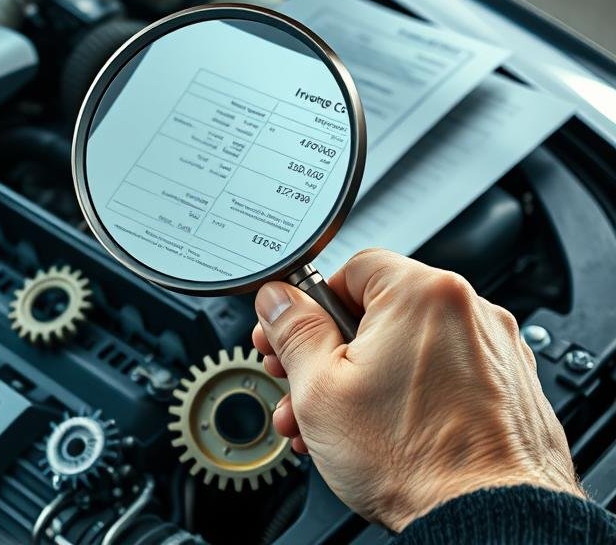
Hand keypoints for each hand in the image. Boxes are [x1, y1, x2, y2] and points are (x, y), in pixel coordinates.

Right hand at [252, 249, 583, 531]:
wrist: (488, 519)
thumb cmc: (414, 460)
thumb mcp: (320, 389)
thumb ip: (293, 331)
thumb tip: (279, 300)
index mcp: (422, 293)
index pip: (349, 268)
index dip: (309, 305)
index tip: (289, 333)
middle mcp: (469, 310)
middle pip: (377, 313)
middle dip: (327, 353)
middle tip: (300, 383)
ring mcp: (494, 351)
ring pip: (406, 350)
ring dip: (359, 381)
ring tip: (330, 424)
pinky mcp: (509, 387)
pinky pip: (441, 376)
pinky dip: (405, 396)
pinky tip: (375, 433)